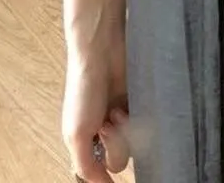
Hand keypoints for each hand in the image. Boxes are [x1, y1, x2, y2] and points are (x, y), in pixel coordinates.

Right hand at [63, 35, 130, 180]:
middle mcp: (103, 133)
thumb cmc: (84, 90)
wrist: (102, 53)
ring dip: (125, 129)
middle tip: (106, 123)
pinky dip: (138, 118)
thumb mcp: (77, 135)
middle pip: (119, 159)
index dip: (103, 166)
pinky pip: (146, 124)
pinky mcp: (137, 104)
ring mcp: (121, 118)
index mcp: (85, 142)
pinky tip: (126, 105)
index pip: (99, 171)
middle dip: (114, 143)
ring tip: (116, 110)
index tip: (104, 147)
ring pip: (135, 143)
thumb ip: (86, 166)